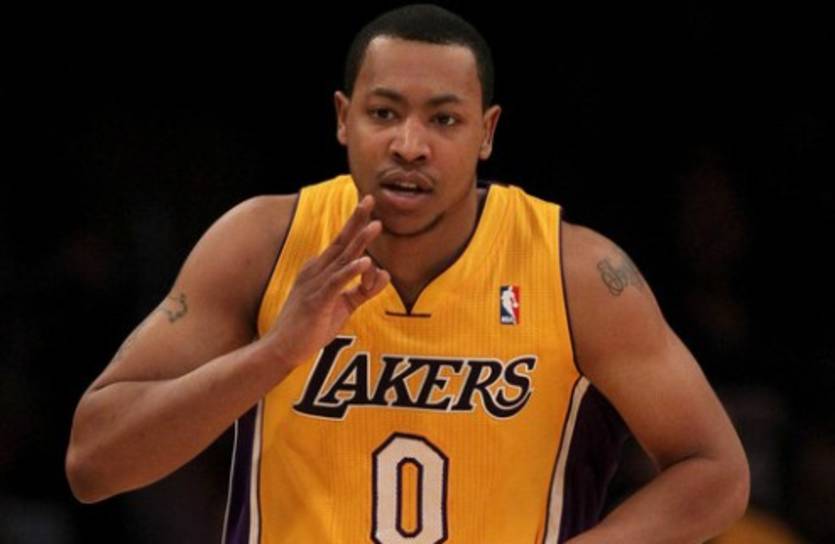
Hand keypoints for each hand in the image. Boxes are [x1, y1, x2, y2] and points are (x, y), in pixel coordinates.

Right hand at [262, 194, 389, 367]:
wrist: (282, 349)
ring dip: (360, 241)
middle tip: (370, 199)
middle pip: (341, 241)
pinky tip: (366, 261)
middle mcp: (315, 271)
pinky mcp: (316, 301)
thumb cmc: (310, 327)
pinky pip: (337, 282)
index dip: (356, 225)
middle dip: (357, 220)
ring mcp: (315, 285)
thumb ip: (363, 290)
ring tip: (376, 225)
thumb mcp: (343, 306)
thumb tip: (383, 274)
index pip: (342, 244)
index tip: (368, 207)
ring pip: (342, 258)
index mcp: (319, 270)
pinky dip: (351, 271)